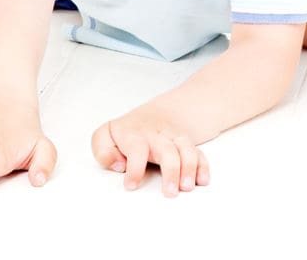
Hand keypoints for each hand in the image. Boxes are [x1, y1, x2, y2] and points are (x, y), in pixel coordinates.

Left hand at [91, 103, 210, 196]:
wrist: (157, 114)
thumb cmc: (127, 132)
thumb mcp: (105, 135)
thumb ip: (103, 150)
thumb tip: (118, 165)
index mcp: (135, 134)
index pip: (137, 149)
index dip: (134, 168)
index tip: (131, 186)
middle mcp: (157, 136)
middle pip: (167, 150)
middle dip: (171, 171)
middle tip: (170, 193)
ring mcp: (174, 138)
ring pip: (186, 149)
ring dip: (189, 168)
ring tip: (187, 187)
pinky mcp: (187, 144)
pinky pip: (198, 152)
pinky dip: (203, 165)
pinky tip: (202, 180)